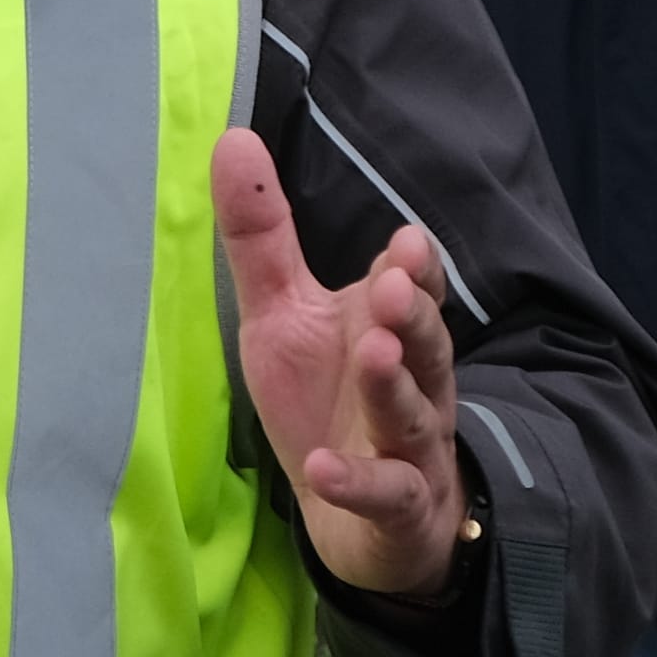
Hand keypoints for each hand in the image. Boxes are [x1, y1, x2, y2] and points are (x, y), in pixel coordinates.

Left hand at [212, 126, 465, 597]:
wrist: (363, 518)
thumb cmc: (326, 400)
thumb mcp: (281, 315)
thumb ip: (263, 237)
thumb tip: (232, 138)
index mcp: (388, 330)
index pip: (412, 290)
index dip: (412, 270)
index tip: (405, 242)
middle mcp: (412, 383)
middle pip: (424, 345)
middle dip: (410, 313)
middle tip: (389, 286)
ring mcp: (410, 448)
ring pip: (413, 414)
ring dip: (393, 385)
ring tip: (372, 352)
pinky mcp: (398, 508)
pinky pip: (386, 494)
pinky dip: (358, 482)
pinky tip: (326, 468)